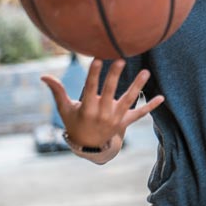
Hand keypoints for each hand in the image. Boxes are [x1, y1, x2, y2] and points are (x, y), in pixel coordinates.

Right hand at [41, 58, 163, 148]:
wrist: (89, 146)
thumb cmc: (75, 122)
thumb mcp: (65, 109)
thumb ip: (57, 91)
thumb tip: (43, 75)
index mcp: (87, 108)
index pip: (90, 88)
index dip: (94, 74)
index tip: (98, 59)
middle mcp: (102, 113)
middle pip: (110, 92)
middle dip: (115, 77)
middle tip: (121, 61)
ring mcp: (116, 118)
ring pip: (129, 100)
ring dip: (137, 87)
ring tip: (146, 72)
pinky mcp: (125, 122)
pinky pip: (140, 114)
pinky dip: (150, 106)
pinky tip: (161, 97)